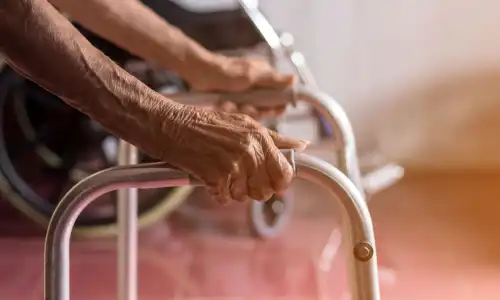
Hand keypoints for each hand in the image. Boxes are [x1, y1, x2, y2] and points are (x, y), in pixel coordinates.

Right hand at [162, 104, 307, 204]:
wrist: (172, 126)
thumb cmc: (205, 124)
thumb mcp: (244, 124)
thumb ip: (274, 138)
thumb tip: (302, 146)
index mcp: (260, 137)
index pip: (284, 172)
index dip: (279, 183)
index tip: (272, 184)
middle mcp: (250, 150)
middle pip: (265, 190)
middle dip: (253, 189)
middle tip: (238, 178)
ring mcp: (233, 164)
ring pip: (244, 197)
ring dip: (232, 190)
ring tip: (221, 173)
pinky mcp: (216, 176)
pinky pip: (225, 198)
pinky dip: (216, 193)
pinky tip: (209, 177)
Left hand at [187, 55, 294, 119]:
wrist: (200, 73)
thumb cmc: (227, 71)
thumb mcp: (252, 75)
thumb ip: (273, 79)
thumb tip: (294, 79)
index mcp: (264, 78)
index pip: (279, 94)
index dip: (280, 104)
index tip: (282, 109)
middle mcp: (256, 88)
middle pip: (265, 107)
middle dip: (256, 110)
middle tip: (247, 106)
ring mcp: (243, 96)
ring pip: (250, 112)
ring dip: (240, 109)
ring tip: (230, 104)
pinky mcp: (232, 103)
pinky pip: (237, 113)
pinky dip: (229, 109)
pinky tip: (222, 104)